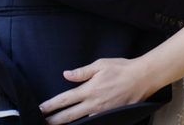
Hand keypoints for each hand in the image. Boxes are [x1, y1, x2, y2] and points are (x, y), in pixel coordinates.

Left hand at [39, 58, 155, 124]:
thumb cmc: (122, 69)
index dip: (51, 105)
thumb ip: (82, 72)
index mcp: (89, 90)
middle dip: (55, 120)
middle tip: (42, 123)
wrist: (143, 78)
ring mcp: (102, 113)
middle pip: (69, 116)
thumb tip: (66, 75)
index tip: (41, 109)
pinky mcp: (111, 116)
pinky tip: (79, 123)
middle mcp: (94, 105)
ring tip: (58, 124)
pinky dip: (85, 123)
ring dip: (69, 123)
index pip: (65, 100)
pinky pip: (94, 121)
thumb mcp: (100, 65)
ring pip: (81, 121)